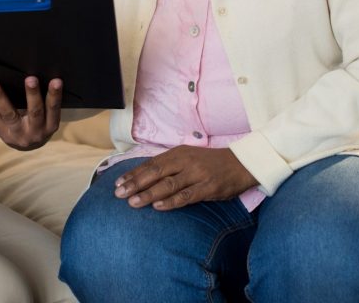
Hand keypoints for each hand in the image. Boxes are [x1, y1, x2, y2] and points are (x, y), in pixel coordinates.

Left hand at [0, 77, 62, 150]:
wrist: (27, 143)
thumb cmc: (40, 120)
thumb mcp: (47, 116)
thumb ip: (45, 101)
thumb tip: (35, 74)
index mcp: (50, 126)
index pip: (53, 109)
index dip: (55, 95)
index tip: (57, 80)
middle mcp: (36, 132)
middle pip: (34, 112)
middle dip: (32, 94)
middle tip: (30, 78)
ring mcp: (18, 134)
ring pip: (9, 115)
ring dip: (1, 98)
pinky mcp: (3, 133)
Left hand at [114, 147, 257, 210]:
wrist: (241, 164)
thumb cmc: (210, 163)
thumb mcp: (188, 158)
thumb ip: (169, 166)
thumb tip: (144, 176)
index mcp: (178, 153)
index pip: (151, 164)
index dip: (133, 174)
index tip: (118, 183)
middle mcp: (185, 161)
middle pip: (156, 173)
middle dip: (135, 184)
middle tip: (119, 194)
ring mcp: (197, 174)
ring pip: (168, 184)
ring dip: (149, 194)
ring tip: (133, 202)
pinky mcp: (208, 188)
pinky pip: (186, 196)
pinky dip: (171, 201)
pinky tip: (158, 207)